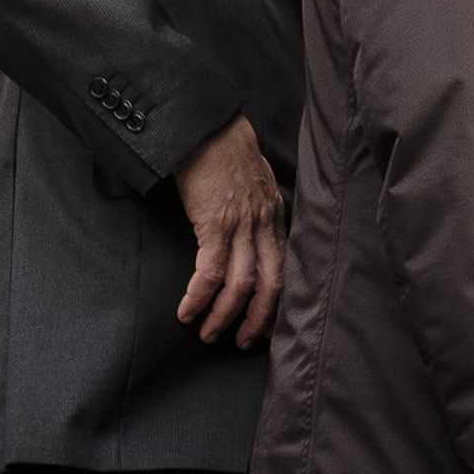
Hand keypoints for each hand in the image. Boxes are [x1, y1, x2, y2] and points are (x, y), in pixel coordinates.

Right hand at [173, 115, 283, 347]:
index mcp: (276, 217)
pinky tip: (187, 312)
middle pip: (271, 282)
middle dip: (258, 318)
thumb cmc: (225, 157)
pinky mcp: (214, 223)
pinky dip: (199, 296)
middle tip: (244, 343)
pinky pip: (210, 270)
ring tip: (209, 334)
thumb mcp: (254, 186)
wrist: (207, 130)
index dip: (279, 300)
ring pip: (241, 282)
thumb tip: (254, 235)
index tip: (270, 325)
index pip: (286, 267)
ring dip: (224, 314)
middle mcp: (265, 224)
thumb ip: (259, 211)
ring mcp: (242, 225)